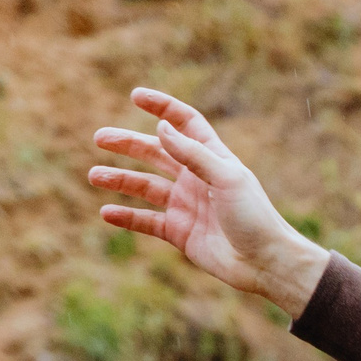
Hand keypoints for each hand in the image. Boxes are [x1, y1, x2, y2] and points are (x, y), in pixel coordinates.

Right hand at [88, 88, 329, 315]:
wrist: (266, 263)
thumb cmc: (255, 217)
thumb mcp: (226, 179)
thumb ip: (193, 153)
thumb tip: (162, 127)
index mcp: (213, 159)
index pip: (185, 124)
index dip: (163, 107)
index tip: (136, 96)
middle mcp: (197, 179)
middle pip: (157, 152)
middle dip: (128, 144)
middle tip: (99, 138)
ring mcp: (187, 206)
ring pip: (146, 187)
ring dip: (120, 180)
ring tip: (94, 176)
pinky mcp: (181, 233)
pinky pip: (147, 221)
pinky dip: (127, 217)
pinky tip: (106, 213)